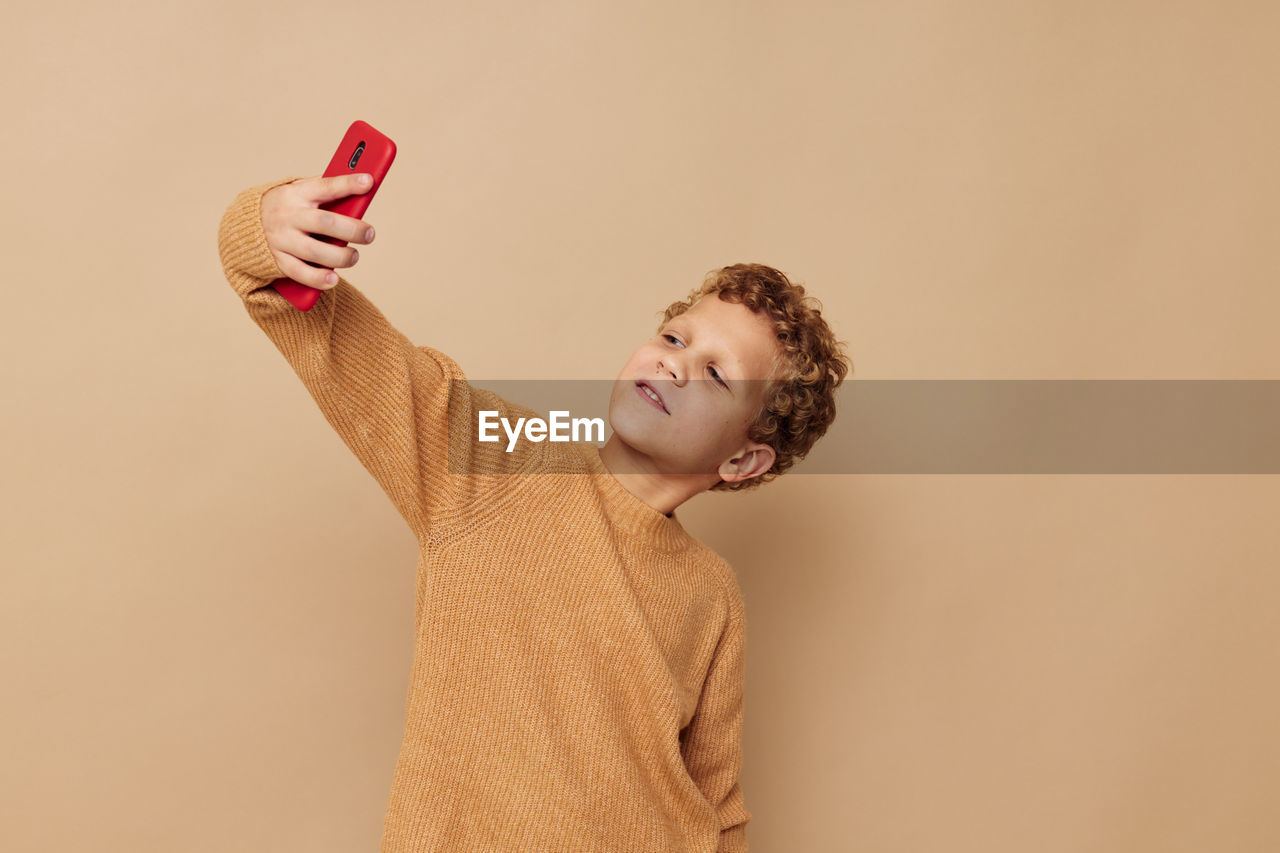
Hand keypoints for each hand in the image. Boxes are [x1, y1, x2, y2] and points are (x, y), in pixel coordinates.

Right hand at [261, 173, 376, 289]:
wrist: (248, 223)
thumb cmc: (291, 206)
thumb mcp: (303, 191)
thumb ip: (328, 191)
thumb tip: (364, 189)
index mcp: (298, 193)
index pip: (326, 186)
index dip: (347, 184)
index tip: (368, 181)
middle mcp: (289, 216)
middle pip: (324, 223)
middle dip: (351, 229)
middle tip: (369, 234)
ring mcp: (282, 239)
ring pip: (314, 251)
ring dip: (340, 257)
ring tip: (354, 256)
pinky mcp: (278, 260)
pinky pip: (300, 272)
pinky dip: (318, 278)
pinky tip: (334, 279)